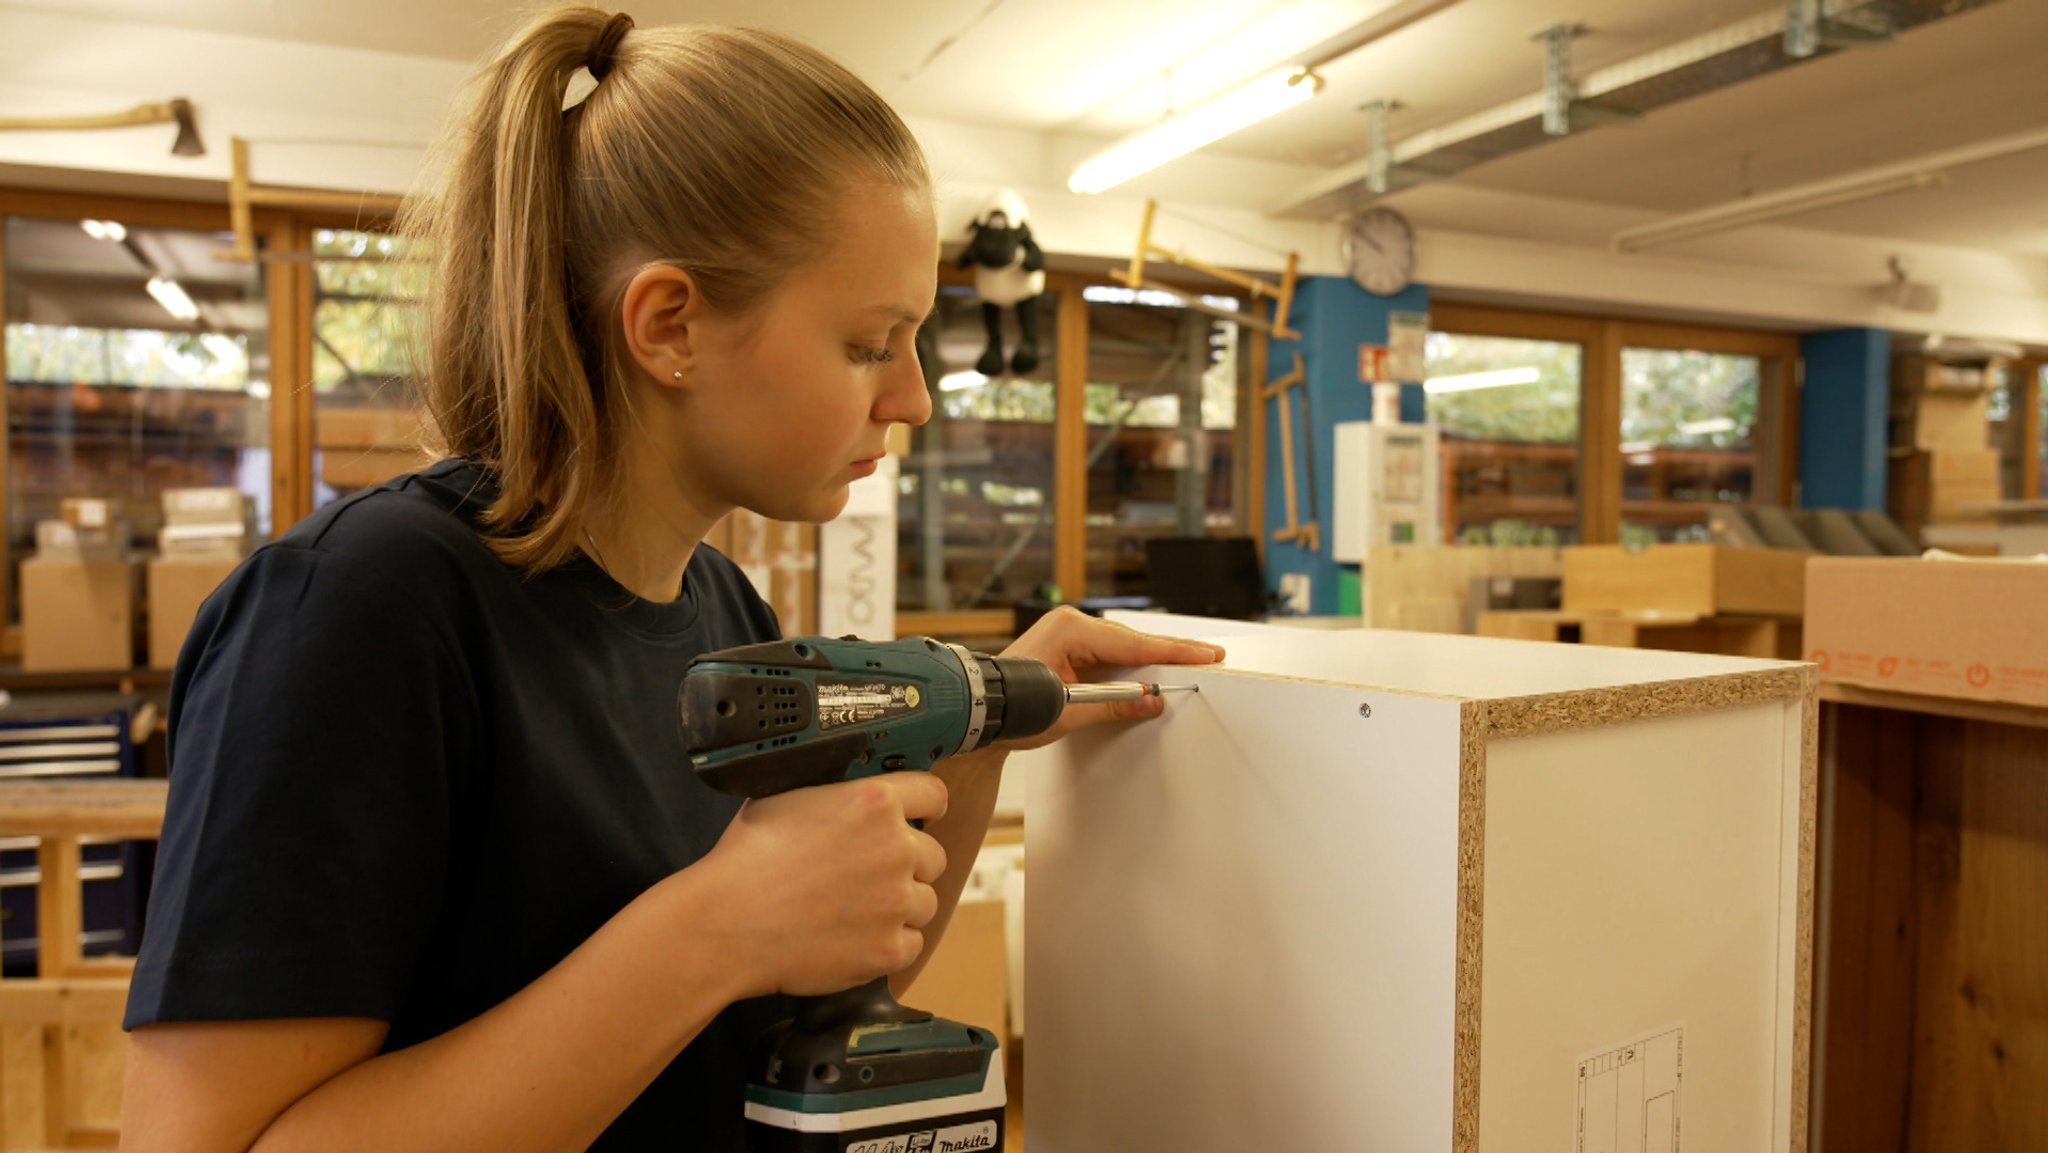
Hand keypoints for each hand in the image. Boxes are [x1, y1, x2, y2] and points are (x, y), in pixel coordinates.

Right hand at [698, 773, 948, 998]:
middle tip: (869, 877)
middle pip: (933, 856)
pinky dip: (889, 945)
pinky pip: (911, 944)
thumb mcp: (785, 799)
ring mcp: (896, 901)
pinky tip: (854, 940)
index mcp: (873, 802)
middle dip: (907, 865)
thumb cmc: (745, 861)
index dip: (925, 807)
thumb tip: (846, 795)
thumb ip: (833, 795)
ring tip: (855, 912)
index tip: (920, 818)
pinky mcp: (889, 948)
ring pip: (924, 902)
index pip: (933, 795)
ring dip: (899, 907)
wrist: (725, 924)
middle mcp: (895, 848)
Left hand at [997, 606, 1224, 748]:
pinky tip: (1156, 672)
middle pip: (1133, 641)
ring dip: (1154, 659)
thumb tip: (1151, 699)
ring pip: (1124, 648)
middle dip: (1171, 651)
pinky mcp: (1070, 649)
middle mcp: (1071, 625)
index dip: (1172, 652)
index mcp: (1070, 630)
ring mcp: (1070, 635)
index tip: (1204, 654)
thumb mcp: (1067, 711)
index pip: (1133, 643)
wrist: (979, 712)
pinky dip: (1133, 665)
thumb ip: (1113, 705)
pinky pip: (1110, 656)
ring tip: (1192, 662)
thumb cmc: (1011, 707)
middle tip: (1210, 656)